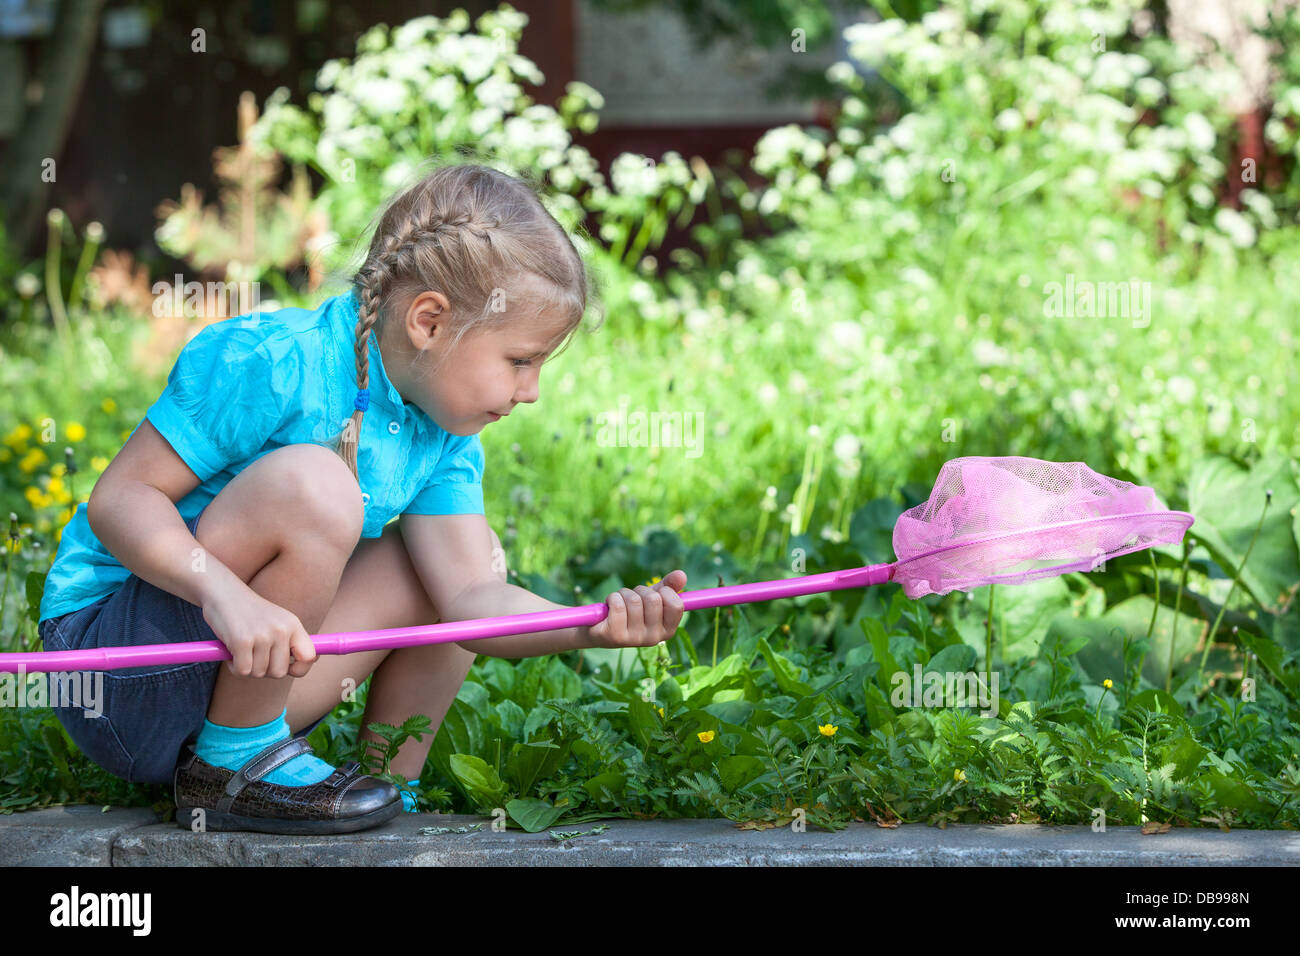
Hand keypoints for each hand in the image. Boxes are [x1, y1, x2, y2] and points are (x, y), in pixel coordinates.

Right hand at [202, 580, 317, 678]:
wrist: (223, 592)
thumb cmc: (250, 613)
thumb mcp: (278, 621)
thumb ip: (292, 640)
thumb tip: (313, 660)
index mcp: (293, 625)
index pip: (309, 657)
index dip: (300, 669)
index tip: (288, 668)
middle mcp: (281, 630)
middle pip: (280, 672)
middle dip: (265, 670)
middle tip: (254, 657)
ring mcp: (263, 635)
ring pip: (259, 673)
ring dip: (247, 667)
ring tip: (242, 650)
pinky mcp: (242, 641)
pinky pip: (243, 671)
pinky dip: (234, 667)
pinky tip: (232, 652)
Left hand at [587, 570, 686, 649]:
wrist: (600, 629)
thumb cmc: (630, 611)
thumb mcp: (651, 598)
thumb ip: (669, 586)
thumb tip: (682, 574)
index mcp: (667, 630)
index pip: (676, 605)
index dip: (665, 592)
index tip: (656, 593)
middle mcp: (654, 638)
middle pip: (654, 599)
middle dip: (641, 590)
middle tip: (632, 598)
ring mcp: (635, 639)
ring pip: (634, 600)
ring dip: (624, 594)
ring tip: (620, 603)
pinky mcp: (615, 636)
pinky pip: (618, 605)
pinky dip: (612, 598)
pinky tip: (609, 607)